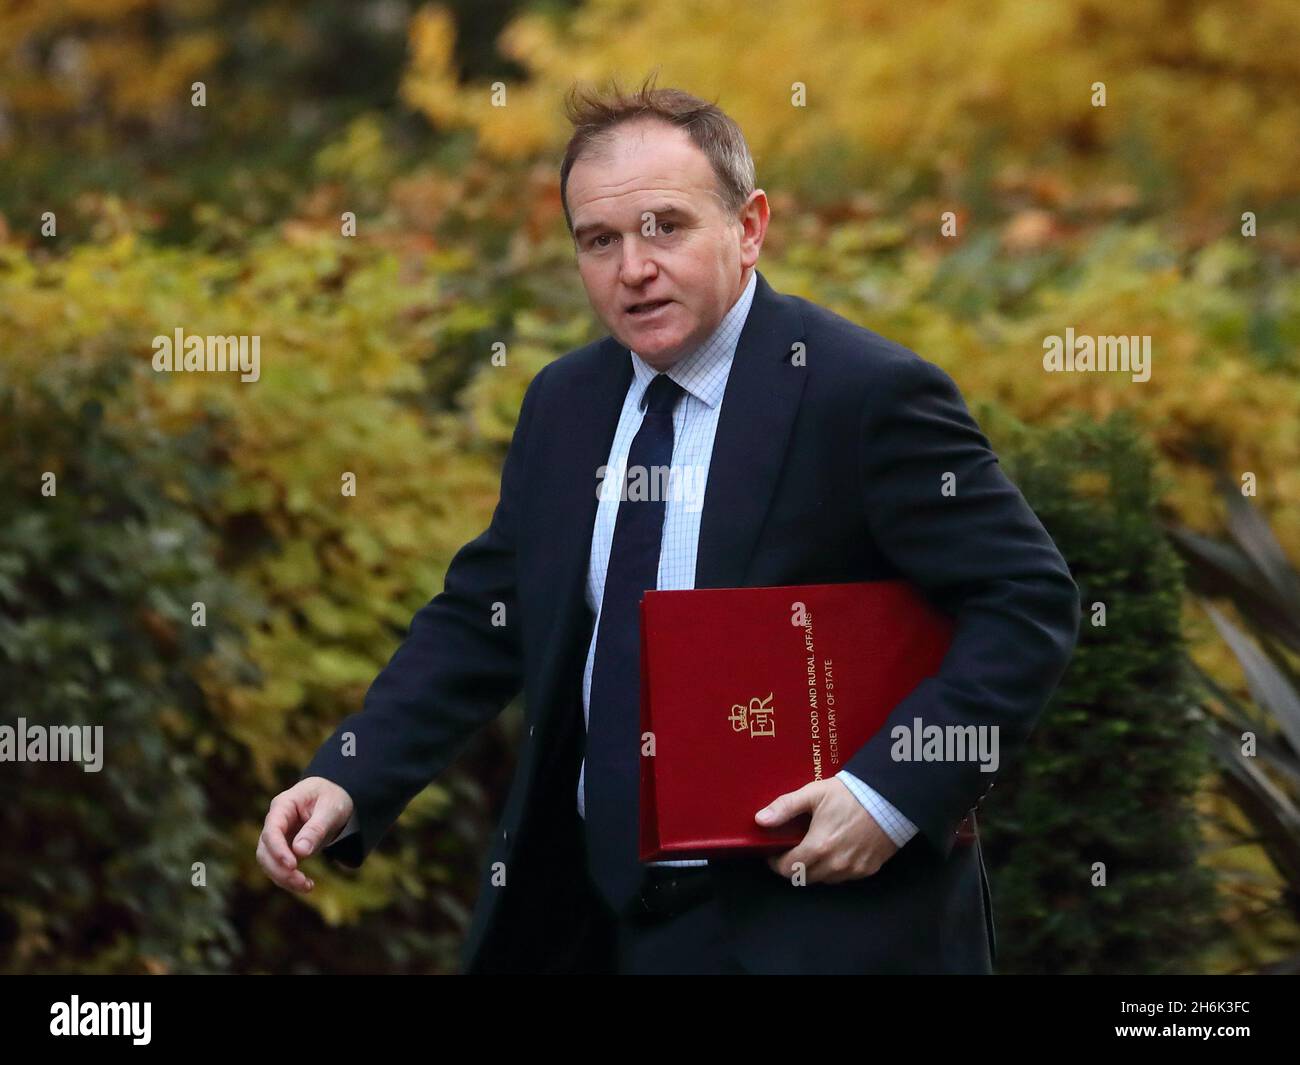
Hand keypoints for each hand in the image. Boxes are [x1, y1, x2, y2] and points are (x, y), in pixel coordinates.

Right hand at [256, 777, 353, 893]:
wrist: (334, 797)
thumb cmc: (332, 797)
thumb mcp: (330, 808)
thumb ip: (316, 828)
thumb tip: (300, 852)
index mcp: (283, 805)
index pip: (272, 830)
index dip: (278, 850)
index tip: (293, 865)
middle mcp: (275, 822)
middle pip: (265, 850)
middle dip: (279, 870)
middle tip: (302, 882)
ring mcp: (278, 837)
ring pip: (268, 862)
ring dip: (283, 878)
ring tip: (307, 887)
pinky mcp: (284, 849)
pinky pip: (279, 867)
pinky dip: (289, 879)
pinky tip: (307, 885)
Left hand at [755, 778, 898, 883]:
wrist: (889, 798)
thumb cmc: (850, 794)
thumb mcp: (813, 794)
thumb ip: (785, 807)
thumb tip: (760, 820)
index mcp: (818, 847)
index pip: (787, 870)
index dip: (776, 862)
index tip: (774, 852)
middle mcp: (835, 865)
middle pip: (803, 878)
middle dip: (794, 867)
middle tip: (793, 850)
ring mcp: (852, 870)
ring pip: (824, 879)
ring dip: (814, 869)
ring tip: (814, 849)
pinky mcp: (867, 870)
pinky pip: (844, 877)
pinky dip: (835, 869)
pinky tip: (836, 851)